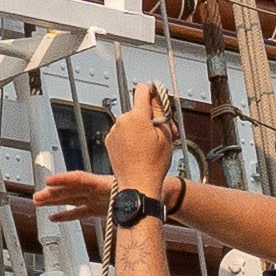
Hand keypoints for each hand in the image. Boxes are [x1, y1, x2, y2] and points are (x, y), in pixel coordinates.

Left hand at [105, 87, 176, 203]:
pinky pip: (122, 133)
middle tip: (163, 132)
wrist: (138, 185)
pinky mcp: (110, 142)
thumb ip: (161, 112)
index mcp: (137, 116)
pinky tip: (140, 150)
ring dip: (141, 128)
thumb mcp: (165, 135)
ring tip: (151, 145)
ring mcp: (114, 131)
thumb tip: (156, 98)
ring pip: (131, 122)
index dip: (152, 92)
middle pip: (138, 109)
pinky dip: (131, 137)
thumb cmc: (153, 164)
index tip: (157, 98)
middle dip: (151, 117)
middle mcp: (122, 121)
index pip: (142, 90)